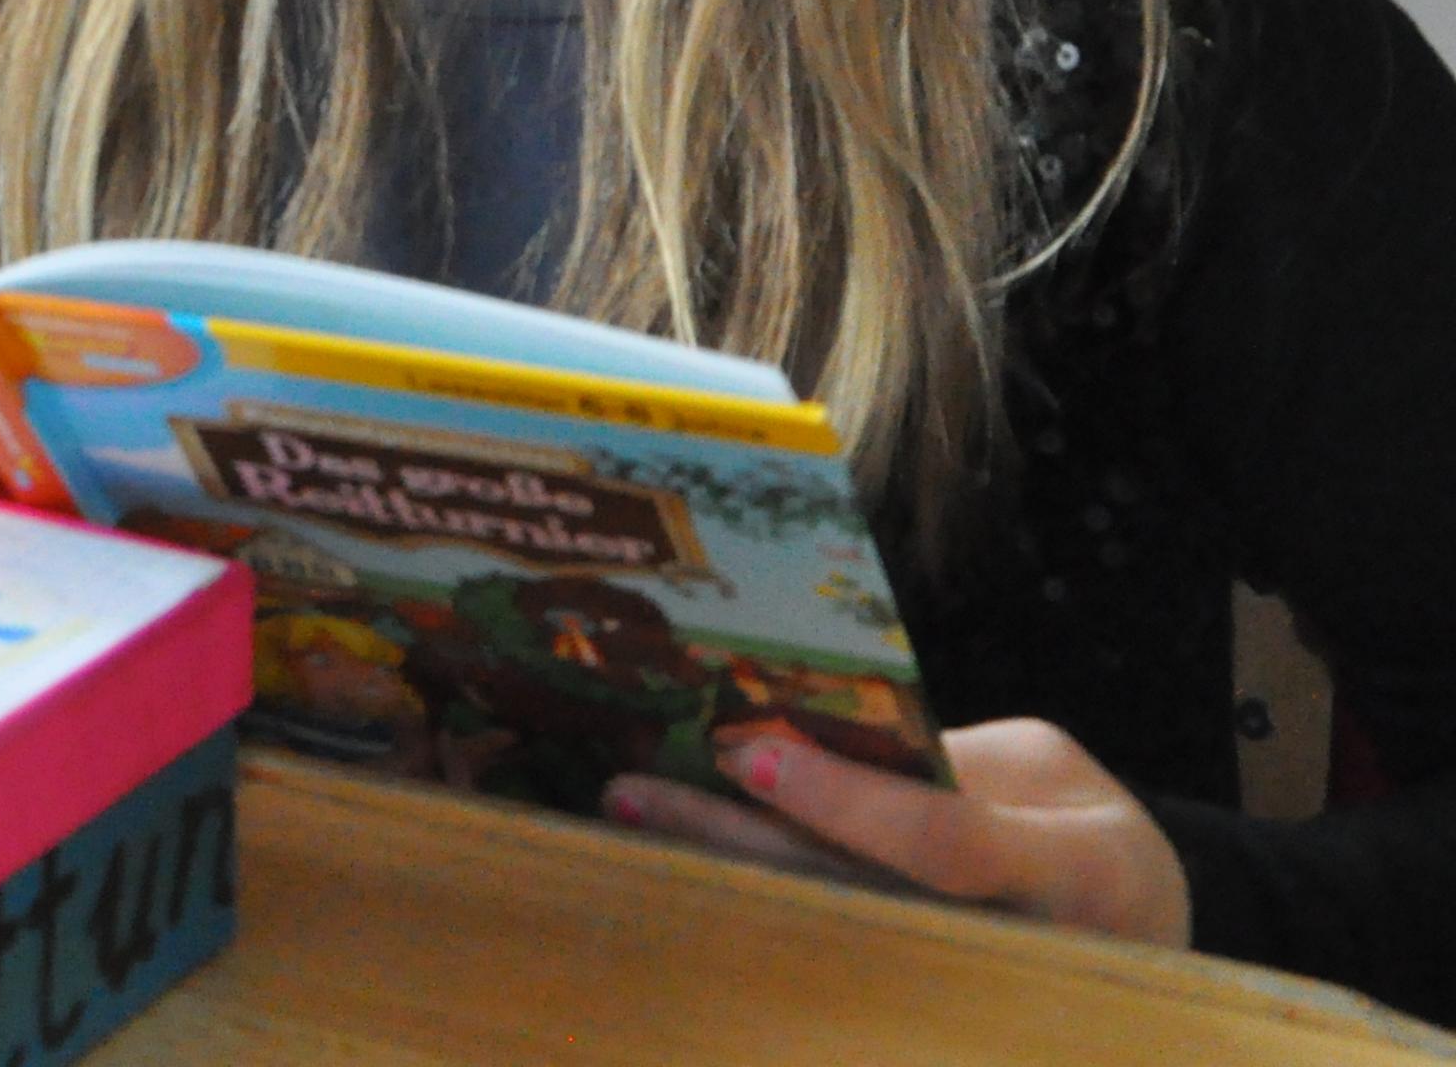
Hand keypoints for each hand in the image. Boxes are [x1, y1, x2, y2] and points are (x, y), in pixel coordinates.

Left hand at [603, 720, 1189, 947]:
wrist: (1137, 934)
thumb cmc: (1084, 832)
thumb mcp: (1051, 775)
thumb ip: (950, 767)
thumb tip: (816, 756)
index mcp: (1079, 874)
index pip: (948, 846)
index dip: (849, 805)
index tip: (749, 757)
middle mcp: (1020, 948)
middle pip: (855, 900)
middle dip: (736, 844)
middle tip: (632, 791)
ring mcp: (966, 992)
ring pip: (823, 935)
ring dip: (714, 874)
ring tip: (623, 817)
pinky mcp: (919, 1004)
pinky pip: (820, 952)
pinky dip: (742, 903)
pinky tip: (665, 862)